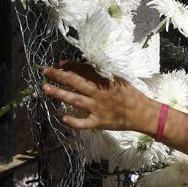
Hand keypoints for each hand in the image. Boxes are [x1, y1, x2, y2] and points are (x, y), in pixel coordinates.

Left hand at [41, 61, 155, 131]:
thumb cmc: (130, 94)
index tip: (59, 63)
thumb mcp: (117, 79)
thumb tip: (84, 67)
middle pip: (75, 82)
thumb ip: (102, 75)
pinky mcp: (99, 122)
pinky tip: (63, 118)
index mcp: (103, 81)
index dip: (70, 65)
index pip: (83, 70)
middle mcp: (98, 93)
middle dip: (59, 75)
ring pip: (75, 99)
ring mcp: (97, 108)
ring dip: (59, 93)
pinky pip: (84, 123)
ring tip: (46, 88)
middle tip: (46, 71)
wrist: (142, 113)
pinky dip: (74, 121)